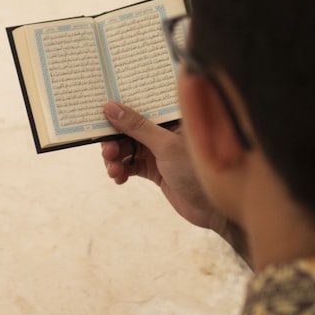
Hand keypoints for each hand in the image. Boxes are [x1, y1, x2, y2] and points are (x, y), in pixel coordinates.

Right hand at [101, 102, 249, 265]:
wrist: (214, 210)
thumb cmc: (198, 171)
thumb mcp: (165, 145)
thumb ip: (137, 126)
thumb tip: (111, 108)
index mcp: (173, 116)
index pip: (142, 104)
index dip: (121, 106)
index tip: (100, 112)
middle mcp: (166, 130)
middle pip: (130, 128)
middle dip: (115, 139)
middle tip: (106, 152)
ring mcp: (160, 150)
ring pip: (128, 148)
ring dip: (116, 158)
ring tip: (112, 170)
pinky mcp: (156, 169)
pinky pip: (132, 166)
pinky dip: (122, 171)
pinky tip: (118, 178)